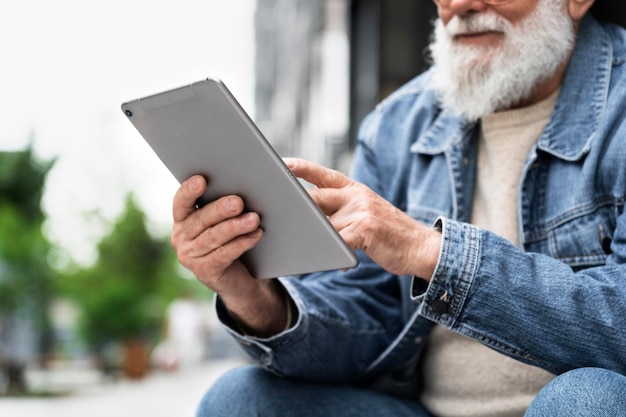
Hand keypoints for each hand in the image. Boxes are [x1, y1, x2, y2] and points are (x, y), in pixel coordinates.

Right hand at [171, 175, 287, 335]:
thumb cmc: (230, 239)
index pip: (181, 202)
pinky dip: (242, 243)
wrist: (238, 276)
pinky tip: (255, 235)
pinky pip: (224, 254)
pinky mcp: (204, 270)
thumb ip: (228, 203)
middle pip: (201, 219)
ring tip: (253, 219)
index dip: (189, 191)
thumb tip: (257, 181)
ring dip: (235, 227)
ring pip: (214, 237)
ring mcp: (190, 256)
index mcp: (183, 218)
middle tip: (238, 202)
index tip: (201, 180)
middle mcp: (181, 236)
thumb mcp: (224, 219)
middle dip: (221, 209)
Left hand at [285, 158, 440, 279]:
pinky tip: (338, 264)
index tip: (283, 164)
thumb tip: (312, 218)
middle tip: (277, 207)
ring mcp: (361, 212)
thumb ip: (342, 211)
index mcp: (356, 190)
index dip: (302, 168)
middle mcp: (357, 196)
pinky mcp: (365, 230)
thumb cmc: (389, 234)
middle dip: (297, 204)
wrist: (422, 247)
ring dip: (315, 237)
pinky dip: (334, 254)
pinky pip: (339, 242)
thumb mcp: (367, 213)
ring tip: (304, 244)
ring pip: (325, 223)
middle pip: (317, 196)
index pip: (324, 175)